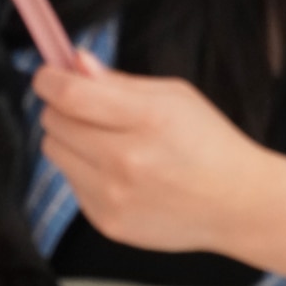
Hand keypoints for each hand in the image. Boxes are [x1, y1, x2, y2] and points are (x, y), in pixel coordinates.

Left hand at [33, 51, 260, 254]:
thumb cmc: (208, 143)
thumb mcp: (174, 97)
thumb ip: (119, 81)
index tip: (48, 75)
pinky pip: (72, 184)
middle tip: (89, 110)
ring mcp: (114, 196)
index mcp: (147, 119)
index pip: (69, 95)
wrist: (236, 204)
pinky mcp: (107, 222)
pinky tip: (121, 176)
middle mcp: (126, 161)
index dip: (49, 79)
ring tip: (109, 145)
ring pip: (55, 152)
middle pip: (53, 122)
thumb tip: (74, 63)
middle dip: (63, 109)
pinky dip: (86, 173)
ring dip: (72, 142)